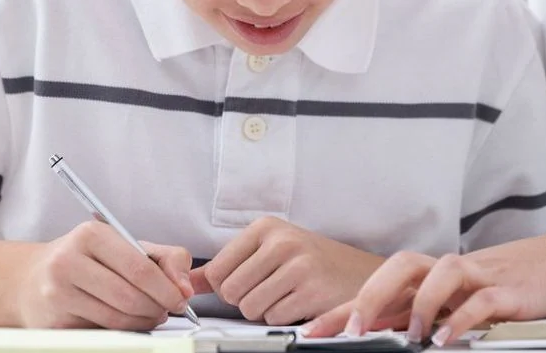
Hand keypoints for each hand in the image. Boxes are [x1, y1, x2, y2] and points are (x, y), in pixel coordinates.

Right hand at [14, 221, 194, 329]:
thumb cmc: (86, 259)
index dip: (166, 288)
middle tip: (167, 310)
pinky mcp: (53, 321)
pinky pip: (100, 332)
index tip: (180, 299)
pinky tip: (126, 321)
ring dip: (142, 322)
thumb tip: (185, 287)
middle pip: (129, 296)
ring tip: (150, 316)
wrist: (32, 278)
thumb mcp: (124, 245)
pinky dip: (122, 330)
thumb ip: (165, 258)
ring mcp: (57, 293)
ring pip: (116, 318)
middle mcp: (68, 261)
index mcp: (91, 235)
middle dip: (157, 308)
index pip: (139, 268)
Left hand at [190, 216, 384, 324]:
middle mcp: (281, 241)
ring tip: (286, 294)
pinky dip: (283, 317)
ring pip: (249, 307)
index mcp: (266, 227)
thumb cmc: (312, 262)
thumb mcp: (269, 252)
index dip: (226, 286)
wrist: (361, 275)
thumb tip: (184, 284)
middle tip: (270, 290)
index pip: (216, 270)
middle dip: (244, 300)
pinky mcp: (311, 291)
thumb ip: (225, 267)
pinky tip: (300, 302)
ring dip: (264, 310)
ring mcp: (298, 265)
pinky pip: (273, 318)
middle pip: (229, 291)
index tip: (247, 282)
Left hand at [302, 229, 545, 345]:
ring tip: (409, 337)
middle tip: (351, 330)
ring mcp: (476, 277)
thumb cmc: (506, 285)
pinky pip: (479, 299)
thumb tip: (377, 337)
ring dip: (418, 306)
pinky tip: (448, 340)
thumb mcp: (457, 302)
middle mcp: (446, 274)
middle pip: (398, 269)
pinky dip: (461, 319)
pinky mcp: (506, 290)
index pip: (377, 290)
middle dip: (369, 297)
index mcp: (429, 280)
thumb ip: (420, 318)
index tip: (310, 332)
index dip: (341, 308)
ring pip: (437, 274)